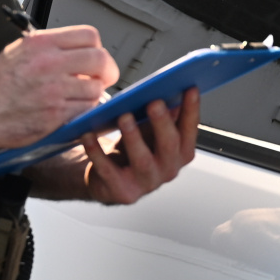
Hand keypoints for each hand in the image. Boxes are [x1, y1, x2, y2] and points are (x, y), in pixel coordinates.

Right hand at [0, 26, 117, 148]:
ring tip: (79, 97)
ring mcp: (53, 90)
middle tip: (103, 78)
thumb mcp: (18, 52)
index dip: (97, 47)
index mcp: (40, 43)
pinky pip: (85, 110)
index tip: (96, 57)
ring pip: (96, 88)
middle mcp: (48, 63)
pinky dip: (84, 111)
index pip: (89, 35)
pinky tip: (71, 110)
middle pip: (101, 60)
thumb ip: (50, 49)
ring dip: (93, 94)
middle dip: (107, 71)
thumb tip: (77, 52)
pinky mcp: (54, 115)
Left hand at [80, 88, 198, 204]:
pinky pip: (108, 170)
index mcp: (180, 153)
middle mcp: (168, 169)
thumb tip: (166, 91)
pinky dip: (96, 151)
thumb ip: (161, 116)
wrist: (106, 181)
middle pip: (170, 145)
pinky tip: (87, 134)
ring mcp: (147, 183)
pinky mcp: (122, 191)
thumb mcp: (149, 132)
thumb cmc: (131, 151)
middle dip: (162, 123)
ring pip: (142, 160)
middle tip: (154, 103)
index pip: (190, 129)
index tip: (190, 88)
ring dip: (133, 137)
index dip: (192, 110)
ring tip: (124, 116)